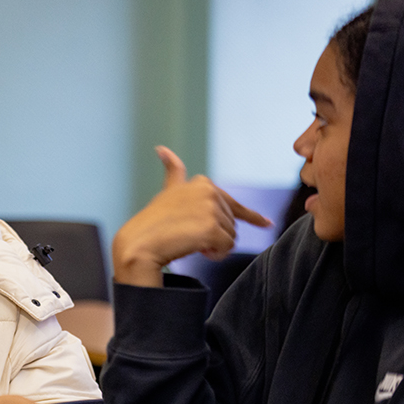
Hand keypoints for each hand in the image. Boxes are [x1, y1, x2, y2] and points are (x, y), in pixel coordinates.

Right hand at [112, 146, 272, 286]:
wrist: (138, 244)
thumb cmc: (151, 223)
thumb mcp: (167, 193)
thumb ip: (173, 172)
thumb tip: (162, 148)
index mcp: (202, 183)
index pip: (233, 203)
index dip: (251, 216)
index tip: (266, 224)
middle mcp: (208, 191)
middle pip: (230, 224)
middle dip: (215, 236)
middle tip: (191, 239)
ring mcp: (210, 209)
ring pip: (231, 236)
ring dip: (214, 246)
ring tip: (191, 243)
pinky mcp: (211, 227)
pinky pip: (226, 247)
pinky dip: (215, 255)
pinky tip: (198, 252)